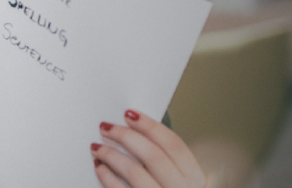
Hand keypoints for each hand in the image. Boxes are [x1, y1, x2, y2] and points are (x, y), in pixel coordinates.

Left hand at [91, 109, 205, 187]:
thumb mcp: (176, 178)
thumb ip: (163, 159)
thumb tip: (131, 129)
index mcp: (194, 178)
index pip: (174, 144)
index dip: (151, 126)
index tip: (129, 113)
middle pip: (153, 155)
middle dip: (126, 136)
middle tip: (105, 126)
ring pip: (135, 172)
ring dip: (112, 155)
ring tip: (96, 147)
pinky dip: (106, 176)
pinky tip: (99, 166)